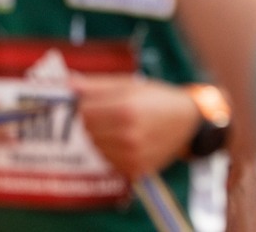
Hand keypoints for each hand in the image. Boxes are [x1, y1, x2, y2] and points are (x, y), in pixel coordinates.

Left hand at [68, 75, 200, 177]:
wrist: (187, 122)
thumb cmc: (156, 98)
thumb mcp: (128, 84)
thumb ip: (96, 85)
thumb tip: (68, 84)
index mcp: (124, 110)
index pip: (83, 112)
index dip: (83, 105)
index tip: (90, 101)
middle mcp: (128, 136)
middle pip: (87, 131)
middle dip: (92, 121)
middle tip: (108, 113)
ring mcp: (132, 156)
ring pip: (96, 147)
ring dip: (101, 137)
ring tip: (120, 126)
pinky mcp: (136, 170)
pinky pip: (109, 161)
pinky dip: (112, 152)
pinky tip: (127, 141)